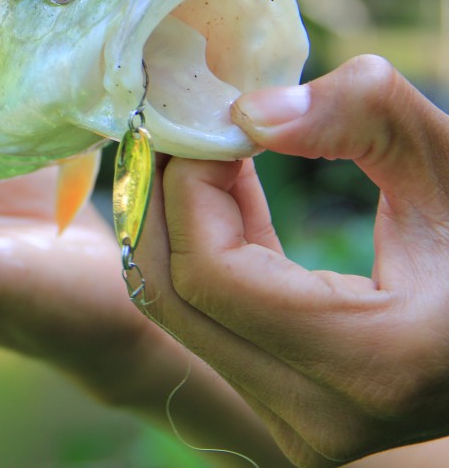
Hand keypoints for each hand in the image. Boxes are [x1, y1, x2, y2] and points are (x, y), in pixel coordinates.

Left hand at [138, 55, 448, 465]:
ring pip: (182, 314)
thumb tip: (248, 112)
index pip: (210, 272)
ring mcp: (302, 424)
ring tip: (205, 146)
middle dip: (162, 198)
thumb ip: (363, 118)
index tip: (208, 119)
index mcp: (374, 364)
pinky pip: (212, 321)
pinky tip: (229, 186)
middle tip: (180, 124)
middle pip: (174, 298)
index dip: (188, 185)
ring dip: (177, 222)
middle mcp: (321, 417)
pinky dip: (206, 250)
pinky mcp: (292, 407)